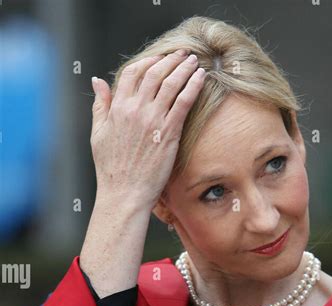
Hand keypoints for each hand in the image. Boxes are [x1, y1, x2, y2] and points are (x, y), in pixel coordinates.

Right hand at [90, 50, 205, 211]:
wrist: (124, 194)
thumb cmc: (111, 170)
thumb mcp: (98, 134)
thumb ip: (100, 105)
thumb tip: (97, 81)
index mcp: (117, 108)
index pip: (133, 73)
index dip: (148, 62)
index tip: (160, 59)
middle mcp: (135, 109)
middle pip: (155, 73)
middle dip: (171, 60)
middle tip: (184, 54)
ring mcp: (153, 120)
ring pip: (171, 84)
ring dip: (185, 69)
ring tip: (195, 62)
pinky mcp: (169, 133)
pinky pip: (184, 102)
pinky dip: (193, 87)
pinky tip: (201, 79)